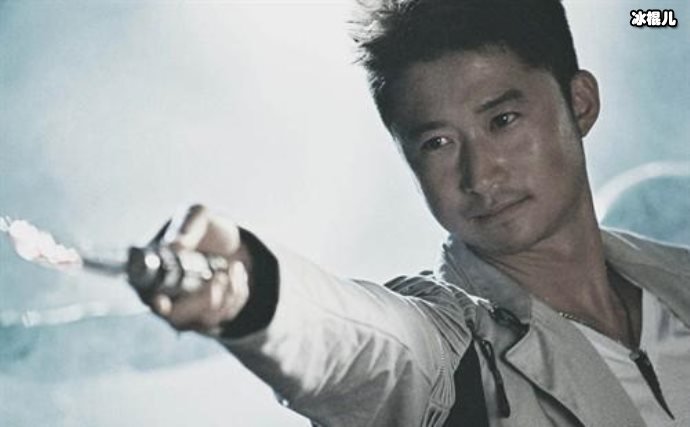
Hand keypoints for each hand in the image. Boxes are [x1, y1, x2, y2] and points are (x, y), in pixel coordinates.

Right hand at [146, 205, 252, 336]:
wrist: (233, 243)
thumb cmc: (207, 228)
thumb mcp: (200, 216)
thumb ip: (187, 227)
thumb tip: (175, 246)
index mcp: (153, 270)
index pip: (145, 292)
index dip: (154, 301)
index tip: (163, 302)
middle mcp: (164, 296)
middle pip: (176, 316)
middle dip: (201, 301)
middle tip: (220, 278)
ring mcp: (186, 312)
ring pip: (203, 319)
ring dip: (226, 293)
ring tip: (234, 267)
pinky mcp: (208, 318)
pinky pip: (224, 317)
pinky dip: (236, 294)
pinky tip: (237, 275)